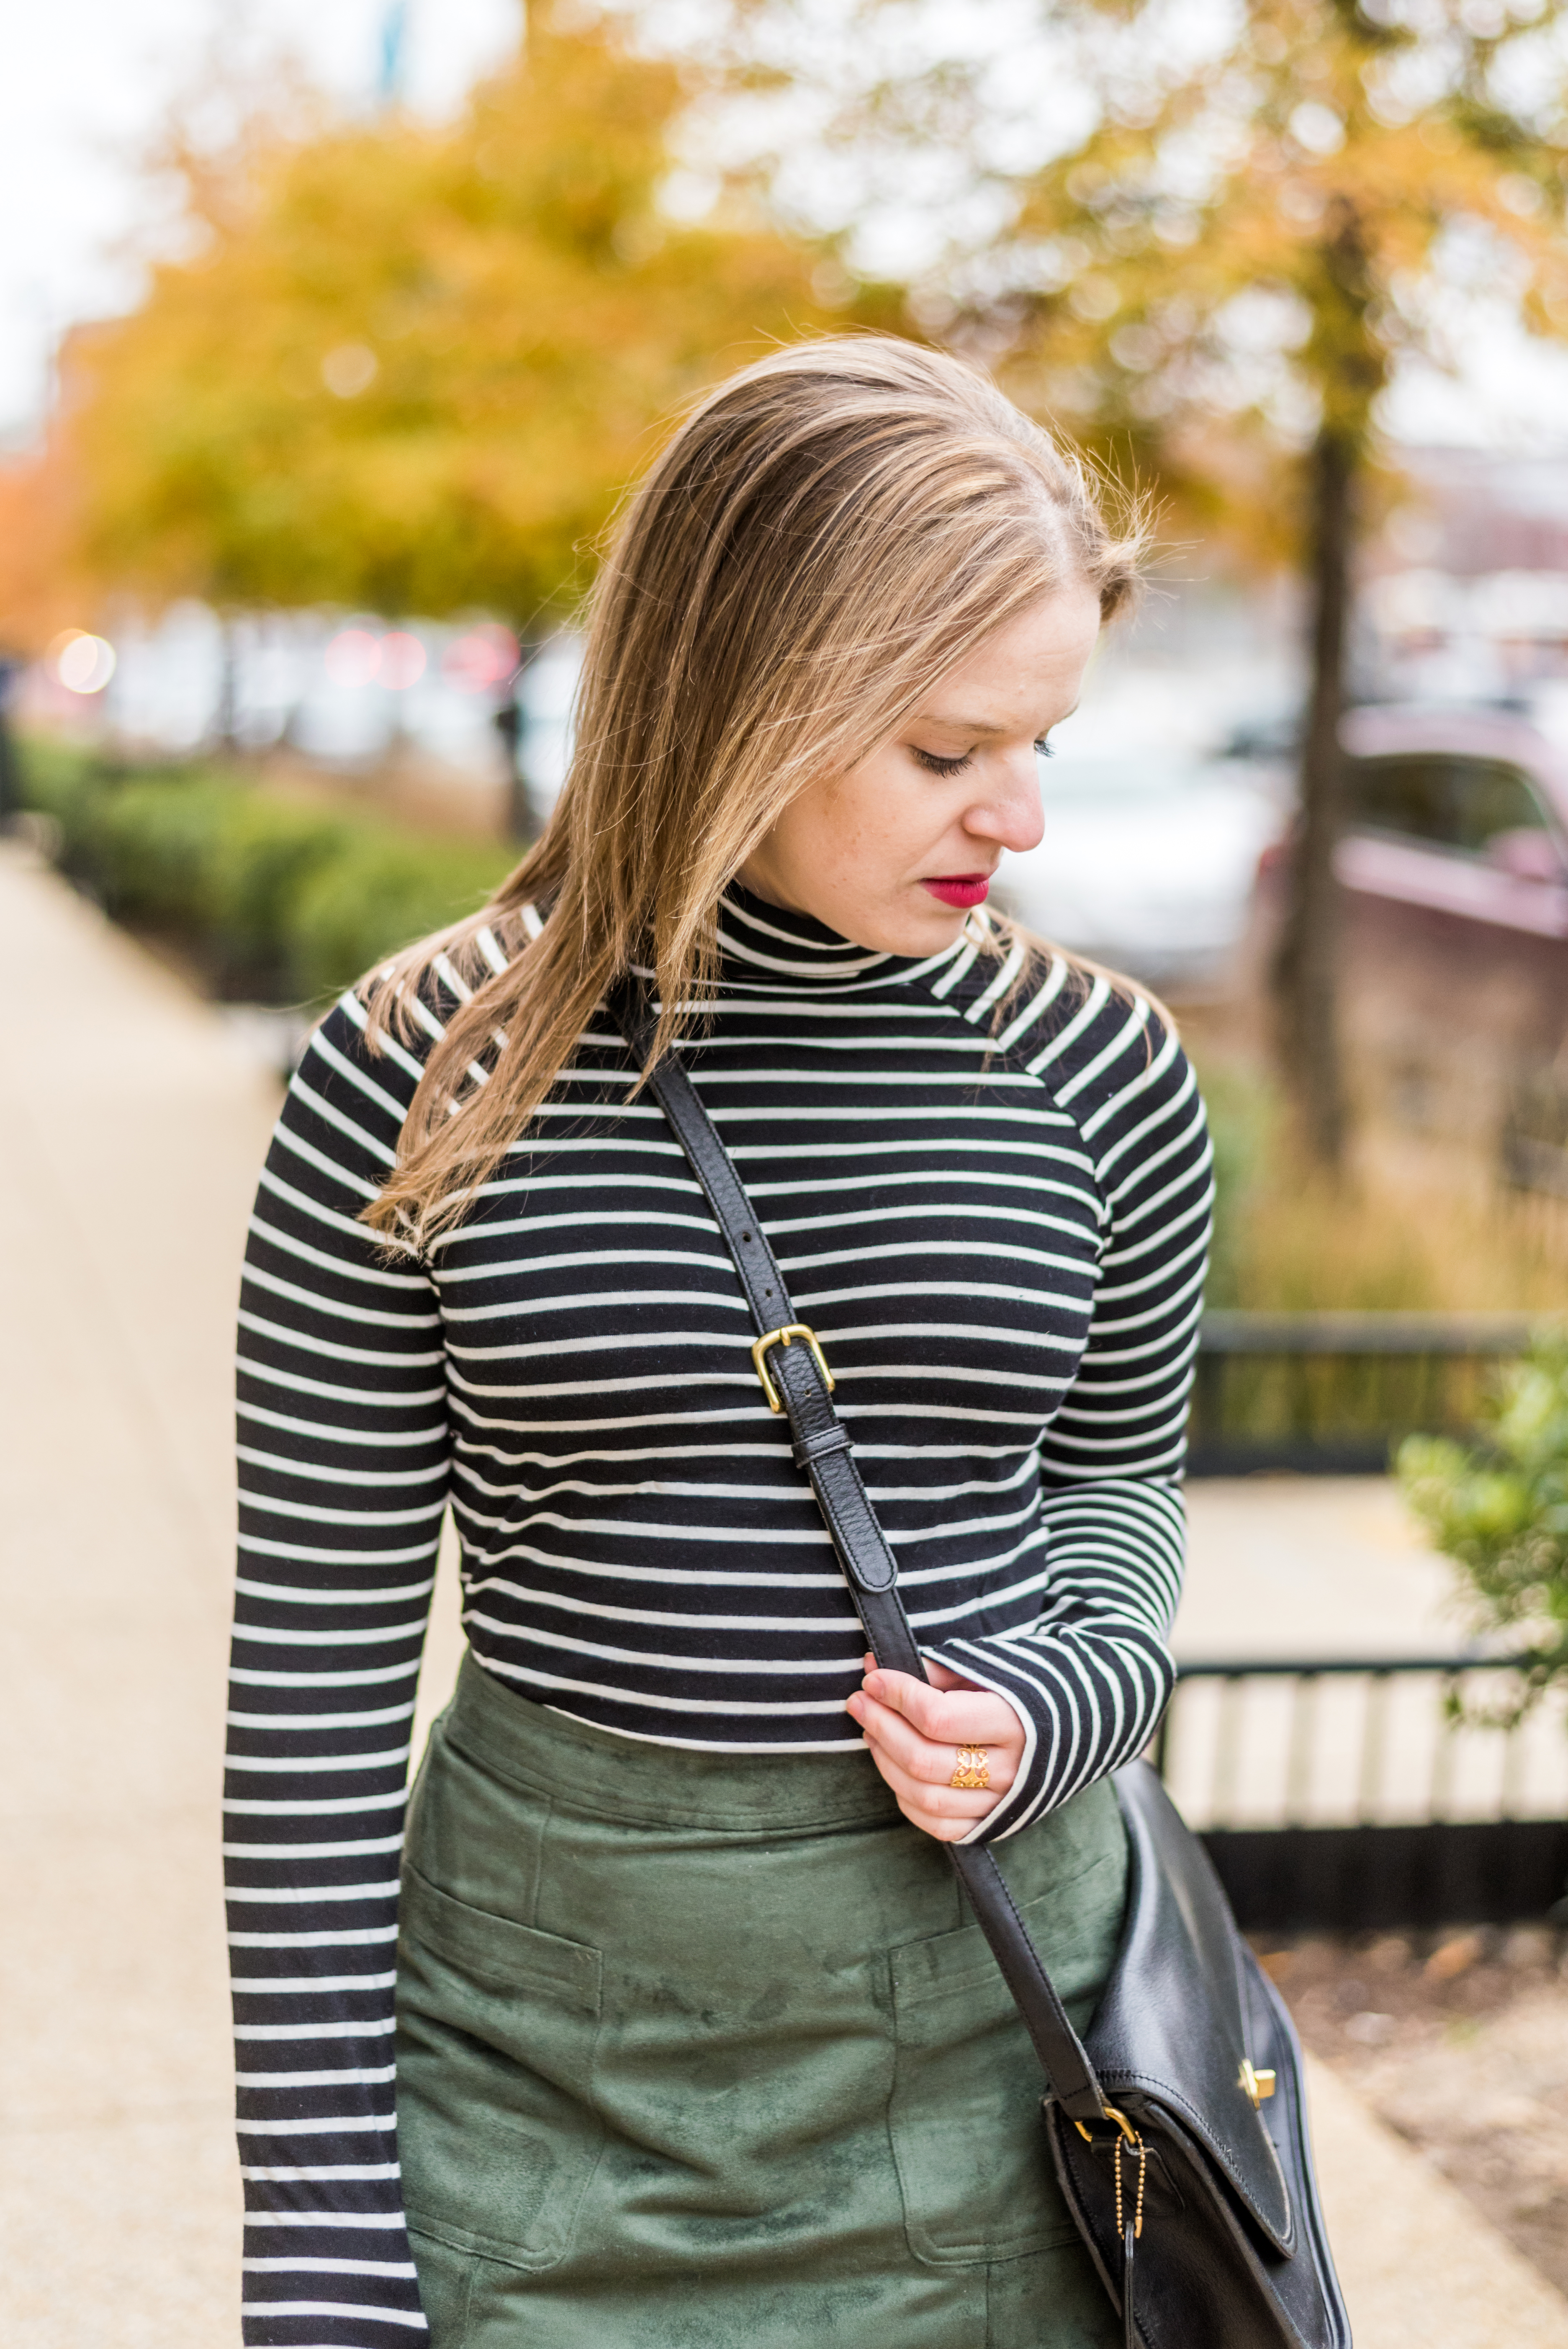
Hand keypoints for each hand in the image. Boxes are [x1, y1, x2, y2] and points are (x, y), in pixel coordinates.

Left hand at [846, 1653, 1023, 1841]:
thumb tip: (877, 1666)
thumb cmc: (1032, 1685)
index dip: (897, 1695)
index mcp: (1015, 1721)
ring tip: (870, 1731)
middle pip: (924, 1759)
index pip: (937, 1717)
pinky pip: (939, 1825)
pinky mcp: (993, 1824)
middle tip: (859, 1700)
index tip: (874, 1676)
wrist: (1086, 1722)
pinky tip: (893, 1768)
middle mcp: (1011, 1770)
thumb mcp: (993, 1665)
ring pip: (924, 1796)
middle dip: (881, 1726)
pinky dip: (906, 1800)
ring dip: (885, 1761)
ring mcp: (1002, 1803)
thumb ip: (937, 1669)